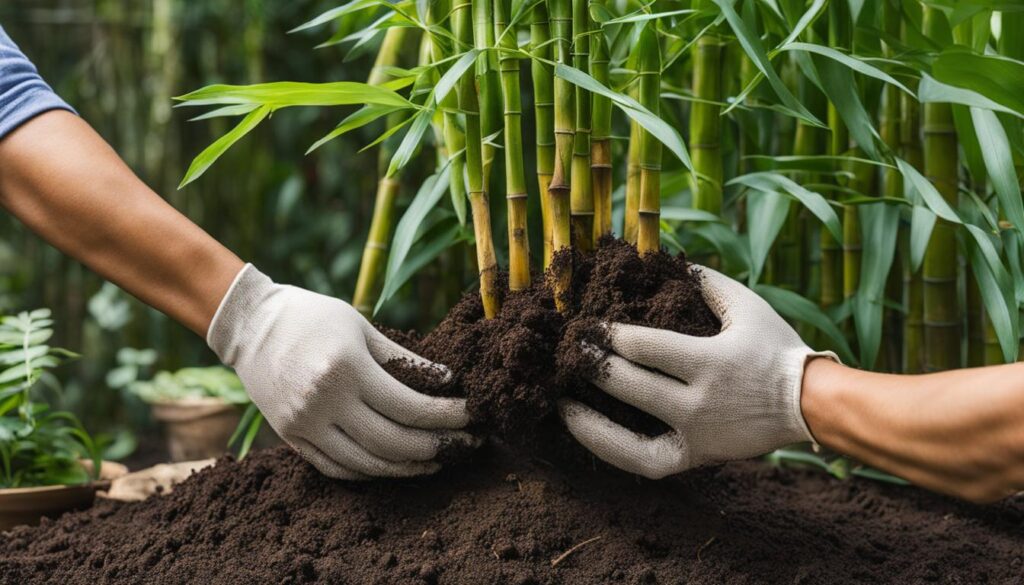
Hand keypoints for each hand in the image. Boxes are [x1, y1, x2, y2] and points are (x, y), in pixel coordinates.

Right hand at [207, 265, 474, 478]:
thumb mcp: (361, 326)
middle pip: (393, 443)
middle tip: (464, 443)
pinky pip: (339, 468)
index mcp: (346, 368)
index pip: (410, 407)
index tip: (472, 415)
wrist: (248, 324)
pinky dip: (372, 472)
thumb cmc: (311, 316)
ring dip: (408, 467)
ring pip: (368, 464)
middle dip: (437, 447)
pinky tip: (396, 465)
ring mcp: (305, 425)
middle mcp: (324, 401)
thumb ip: (404, 359)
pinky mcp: (292, 438)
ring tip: (437, 459)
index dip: (447, 417)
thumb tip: (447, 382)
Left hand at [559, 265, 835, 478]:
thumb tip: (661, 257)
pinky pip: (641, 462)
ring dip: (587, 416)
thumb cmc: (774, 347)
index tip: (587, 323)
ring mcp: (694, 436)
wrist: (807, 403)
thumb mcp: (745, 305)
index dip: (608, 334)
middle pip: (628, 384)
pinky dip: (610, 450)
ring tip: (560, 400)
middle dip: (592, 363)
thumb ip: (704, 280)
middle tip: (569, 348)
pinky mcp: (693, 458)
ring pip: (626, 432)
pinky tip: (586, 434)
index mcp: (709, 361)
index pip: (644, 347)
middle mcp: (698, 403)